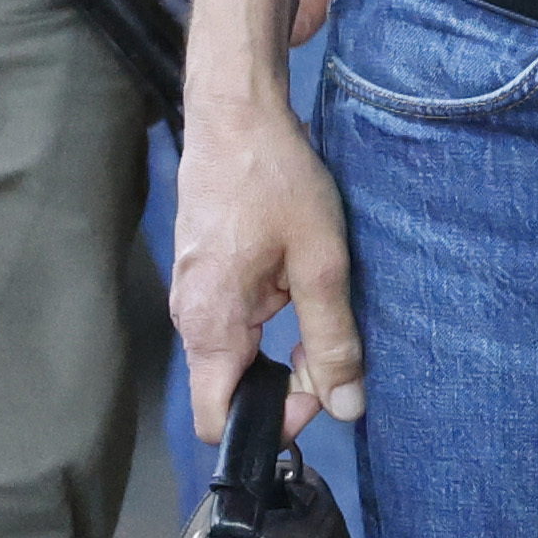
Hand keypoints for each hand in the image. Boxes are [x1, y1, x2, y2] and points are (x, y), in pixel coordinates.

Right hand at [171, 75, 361, 432]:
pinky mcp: (204, 278)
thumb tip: (346, 406)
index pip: (217, 422)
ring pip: (236, 359)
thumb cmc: (274, 178)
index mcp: (210, 325)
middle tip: (330, 348)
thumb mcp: (320, 262)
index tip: (318, 391)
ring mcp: (193, 298)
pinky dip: (270, 321)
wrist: (236, 114)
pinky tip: (298, 281)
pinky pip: (235, 326)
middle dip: (285, 387)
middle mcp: (190, 319)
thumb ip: (331, 339)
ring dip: (281, 351)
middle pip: (231, 393)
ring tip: (317, 305)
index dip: (271, 423)